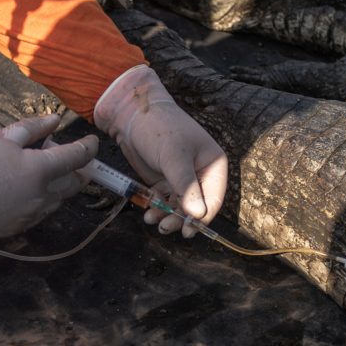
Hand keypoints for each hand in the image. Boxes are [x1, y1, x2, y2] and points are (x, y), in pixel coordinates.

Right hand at [0, 115, 98, 236]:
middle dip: (76, 169)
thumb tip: (56, 120)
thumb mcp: (5, 136)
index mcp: (40, 170)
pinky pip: (40, 213)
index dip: (89, 147)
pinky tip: (25, 190)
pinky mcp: (19, 227)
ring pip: (58, 200)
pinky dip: (41, 200)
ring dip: (58, 186)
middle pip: (74, 184)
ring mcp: (31, 215)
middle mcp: (42, 196)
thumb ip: (35, 129)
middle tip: (64, 157)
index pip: (78, 158)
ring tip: (39, 172)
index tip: (92, 141)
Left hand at [94, 66, 227, 236]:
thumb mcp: (174, 156)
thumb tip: (198, 214)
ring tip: (152, 219)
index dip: (202, 217)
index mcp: (213, 165)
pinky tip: (148, 212)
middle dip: (181, 218)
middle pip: (196, 207)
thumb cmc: (160, 128)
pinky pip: (165, 201)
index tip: (187, 231)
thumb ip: (186, 186)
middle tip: (164, 227)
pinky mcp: (165, 181)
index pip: (213, 199)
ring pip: (179, 207)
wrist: (132, 115)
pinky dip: (158, 208)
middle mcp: (201, 174)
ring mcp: (182, 179)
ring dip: (167, 216)